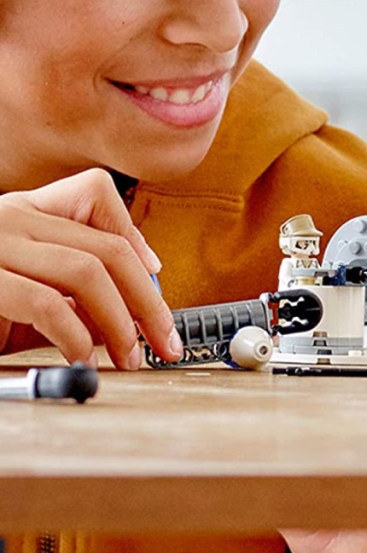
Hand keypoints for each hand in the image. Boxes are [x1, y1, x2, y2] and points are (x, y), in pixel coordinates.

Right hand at [0, 168, 181, 368]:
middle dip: (148, 300)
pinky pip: (46, 303)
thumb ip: (70, 294)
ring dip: (121, 322)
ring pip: (87, 271)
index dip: (135, 235)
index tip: (156, 276)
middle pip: (107, 247)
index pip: (94, 194)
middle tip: (165, 343)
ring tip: (129, 357)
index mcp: (21, 212)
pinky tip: (82, 358)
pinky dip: (75, 336)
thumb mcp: (24, 296)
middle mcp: (7, 217)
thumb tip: (130, 317)